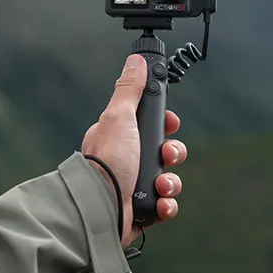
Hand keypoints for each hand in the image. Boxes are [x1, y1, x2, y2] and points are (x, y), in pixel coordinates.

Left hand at [81, 54, 186, 246]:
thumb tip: (135, 61)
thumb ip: (129, 89)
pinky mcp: (140, 210)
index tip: (170, 123)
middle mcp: (125, 161)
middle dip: (172, 153)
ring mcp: (133, 186)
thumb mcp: (119, 117)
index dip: (164, 123)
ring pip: (168, 179)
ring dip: (171, 182)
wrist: (100, 209)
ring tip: (160, 185)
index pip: (148, 125)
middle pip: (164, 151)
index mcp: (118, 137)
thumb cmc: (106, 161)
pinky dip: (166, 205)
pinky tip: (159, 203)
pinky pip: (165, 205)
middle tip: (165, 155)